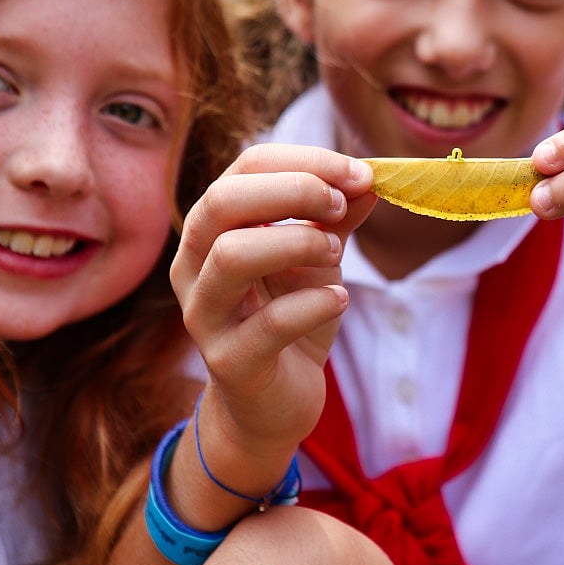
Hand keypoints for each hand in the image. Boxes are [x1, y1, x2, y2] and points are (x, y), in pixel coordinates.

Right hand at [170, 143, 374, 461]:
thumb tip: (370, 177)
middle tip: (341, 206)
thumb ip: (337, 216)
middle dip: (293, 191)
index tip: (359, 173)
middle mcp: (193, 265)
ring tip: (335, 252)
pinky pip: (268, 324)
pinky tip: (338, 300)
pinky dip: (313, 304)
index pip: (246, 168)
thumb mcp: (318, 256)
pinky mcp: (228, 362)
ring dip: (296, 242)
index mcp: (213, 228)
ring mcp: (204, 314)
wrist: (275, 403)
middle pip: (223, 201)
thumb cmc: (291, 316)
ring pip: (231, 255)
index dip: (306, 161)